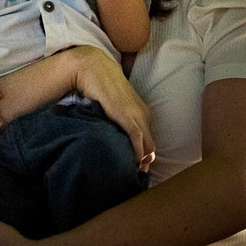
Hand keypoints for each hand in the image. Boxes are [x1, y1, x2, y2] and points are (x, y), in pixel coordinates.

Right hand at [69, 47, 155, 170]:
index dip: (146, 157)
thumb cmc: (102, 87)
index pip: (149, 139)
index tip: (139, 170)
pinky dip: (138, 152)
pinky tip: (135, 162)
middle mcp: (143, 114)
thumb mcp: (113, 106)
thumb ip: (117, 119)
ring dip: (143, 160)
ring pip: (147, 143)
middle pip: (151, 144)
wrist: (93, 68)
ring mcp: (136, 114)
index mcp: (142, 112)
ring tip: (136, 174)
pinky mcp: (126, 114)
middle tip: (138, 177)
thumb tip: (112, 135)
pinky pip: (137, 137)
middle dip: (146, 162)